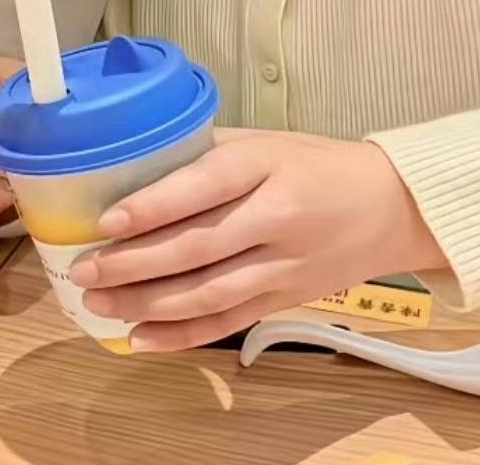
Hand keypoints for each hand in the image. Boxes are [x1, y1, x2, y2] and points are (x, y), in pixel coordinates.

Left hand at [71, 129, 446, 351]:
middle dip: (134, 263)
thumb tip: (138, 162)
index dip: (154, 206)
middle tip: (85, 270)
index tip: (107, 221)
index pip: (205, 185)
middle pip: (198, 246)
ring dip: (148, 303)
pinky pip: (229, 321)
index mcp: (266, 166)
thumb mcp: (264, 141)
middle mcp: (276, 218)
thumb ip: (207, 152)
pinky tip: (140, 338)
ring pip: (208, 292)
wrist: (394, 207)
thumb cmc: (316, 164)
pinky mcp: (286, 300)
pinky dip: (182, 335)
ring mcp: (283, 266)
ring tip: (100, 303)